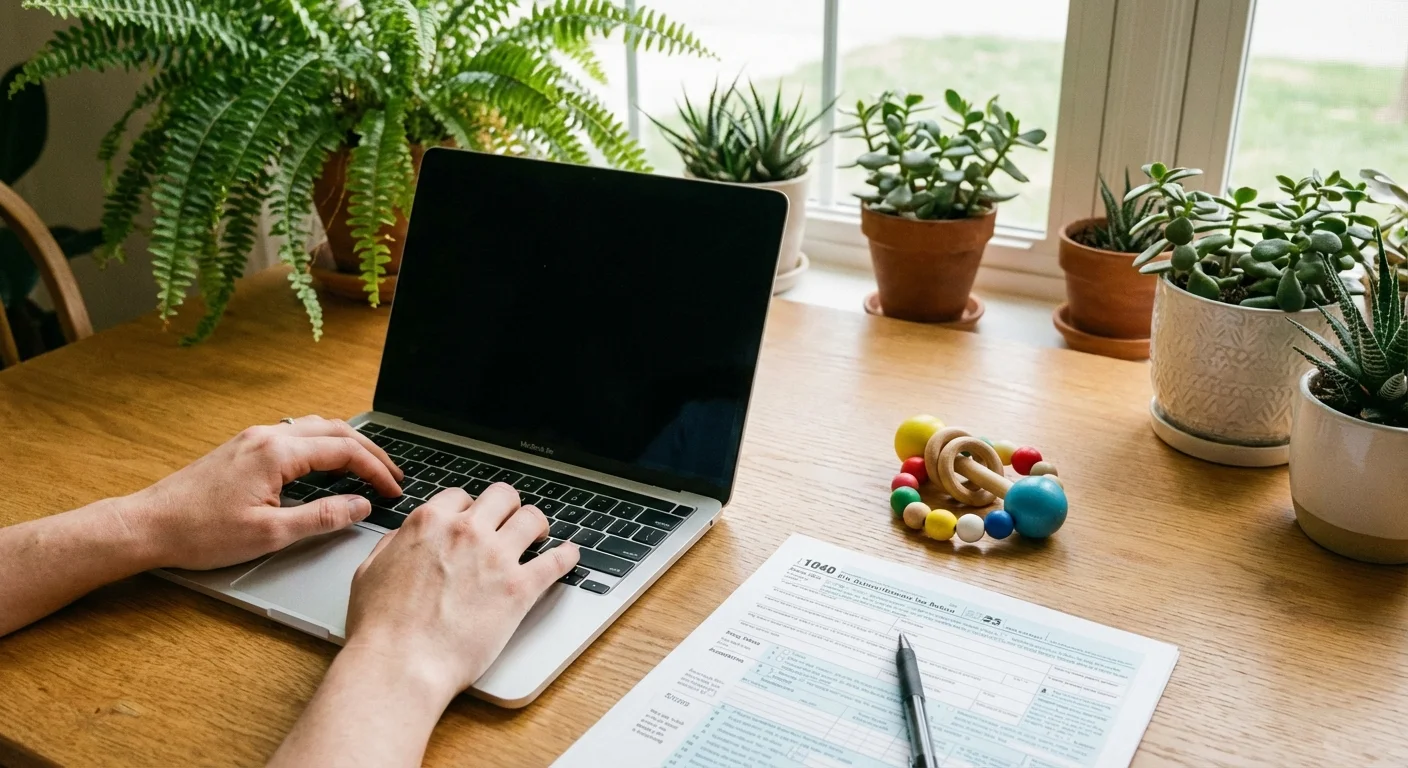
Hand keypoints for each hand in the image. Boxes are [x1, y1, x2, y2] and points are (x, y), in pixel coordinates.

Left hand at [126, 416, 403, 569]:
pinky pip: (295, 435)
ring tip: (368, 466)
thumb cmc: (200, 532)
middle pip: (335, 430)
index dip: (376, 470)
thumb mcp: (269, 534)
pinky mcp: (242, 447)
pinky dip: (323, 444)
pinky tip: (326, 463)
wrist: (148, 525)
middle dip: (370, 451)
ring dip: (347, 444)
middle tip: (393, 475)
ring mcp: (253, 438)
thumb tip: (359, 505)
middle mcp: (267, 436)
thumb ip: (321, 517)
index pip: (344, 451)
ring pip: (315, 427)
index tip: (393, 490)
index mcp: (277, 453)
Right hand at [343, 483, 580, 701]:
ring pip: (532, 518)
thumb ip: (392, 546)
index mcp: (429, 523)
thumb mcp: (369, 572)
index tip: (475, 520)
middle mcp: (466, 532)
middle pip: (502, 497)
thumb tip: (404, 538)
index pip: (461, 496)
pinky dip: (567, 556)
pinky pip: (556, 561)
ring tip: (540, 535)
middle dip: (507, 507)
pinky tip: (570, 556)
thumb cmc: (381, 628)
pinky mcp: (520, 588)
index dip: (469, 508)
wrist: (402, 663)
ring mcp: (496, 557)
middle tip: (510, 521)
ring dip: (537, 524)